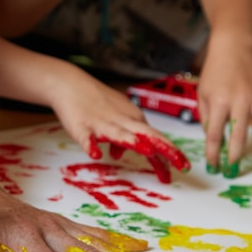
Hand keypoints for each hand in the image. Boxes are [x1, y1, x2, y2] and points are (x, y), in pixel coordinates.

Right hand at [50, 68, 189, 183]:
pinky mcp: (82, 126)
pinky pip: (87, 137)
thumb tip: (119, 154)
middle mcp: (123, 121)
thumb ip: (120, 137)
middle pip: (147, 135)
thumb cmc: (92, 102)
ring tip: (148, 153)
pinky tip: (95, 155)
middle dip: (166, 150)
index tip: (183, 168)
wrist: (69, 83)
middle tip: (181, 166)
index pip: (156, 138)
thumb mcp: (113, 120)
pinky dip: (91, 146)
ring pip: (120, 134)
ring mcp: (102, 123)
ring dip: (134, 143)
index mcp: (133, 120)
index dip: (170, 153)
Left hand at [198, 37, 251, 177]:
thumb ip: (206, 117)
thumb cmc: (215, 72)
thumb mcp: (202, 94)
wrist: (232, 46)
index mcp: (219, 102)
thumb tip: (213, 139)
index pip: (214, 135)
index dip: (213, 154)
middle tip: (232, 171)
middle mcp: (240, 101)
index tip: (213, 166)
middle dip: (235, 156)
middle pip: (238, 135)